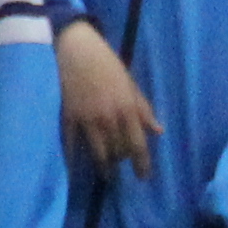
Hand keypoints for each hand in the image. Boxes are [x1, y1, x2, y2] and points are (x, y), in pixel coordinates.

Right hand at [57, 22, 159, 173]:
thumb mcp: (131, 84)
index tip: (143, 177)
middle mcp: (109, 117)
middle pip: (118, 151)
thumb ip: (144, 109)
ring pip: (98, 153)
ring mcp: (87, 119)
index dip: (142, 164)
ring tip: (105, 172)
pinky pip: (72, 145)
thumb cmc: (108, 64)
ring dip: (103, 166)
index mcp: (127, 108)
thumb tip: (158, 130)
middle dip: (121, 160)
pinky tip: (77, 168)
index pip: (138, 144)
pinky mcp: (69, 117)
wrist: (77, 49)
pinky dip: (74, 159)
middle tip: (120, 163)